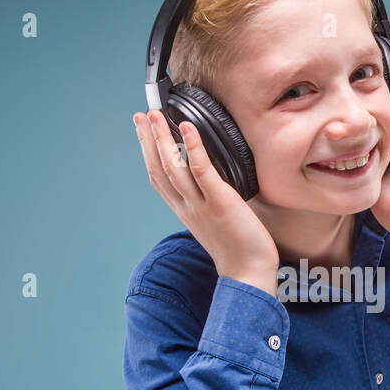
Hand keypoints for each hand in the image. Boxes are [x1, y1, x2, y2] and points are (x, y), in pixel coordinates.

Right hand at [134, 109, 279, 295]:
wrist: (249, 273)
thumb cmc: (239, 248)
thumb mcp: (215, 222)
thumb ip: (207, 201)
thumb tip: (212, 181)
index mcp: (184, 211)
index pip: (158, 179)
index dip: (147, 154)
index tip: (142, 133)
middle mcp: (187, 207)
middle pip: (158, 169)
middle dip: (147, 140)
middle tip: (141, 116)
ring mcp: (201, 205)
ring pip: (173, 168)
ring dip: (161, 138)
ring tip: (156, 115)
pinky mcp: (219, 203)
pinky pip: (202, 171)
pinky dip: (193, 148)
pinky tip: (187, 128)